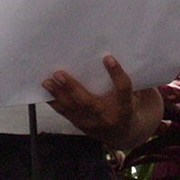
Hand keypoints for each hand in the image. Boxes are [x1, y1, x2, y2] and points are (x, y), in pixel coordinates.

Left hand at [42, 54, 158, 148]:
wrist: (124, 133)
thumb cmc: (126, 104)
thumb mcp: (134, 93)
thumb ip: (126, 76)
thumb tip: (117, 47)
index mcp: (126, 105)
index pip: (123, 89)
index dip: (117, 74)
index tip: (108, 57)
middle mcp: (108, 116)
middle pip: (89, 102)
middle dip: (72, 88)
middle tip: (58, 73)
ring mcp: (93, 124)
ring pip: (73, 109)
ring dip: (58, 95)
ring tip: (46, 82)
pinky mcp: (81, 125)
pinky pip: (66, 114)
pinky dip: (54, 102)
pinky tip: (45, 91)